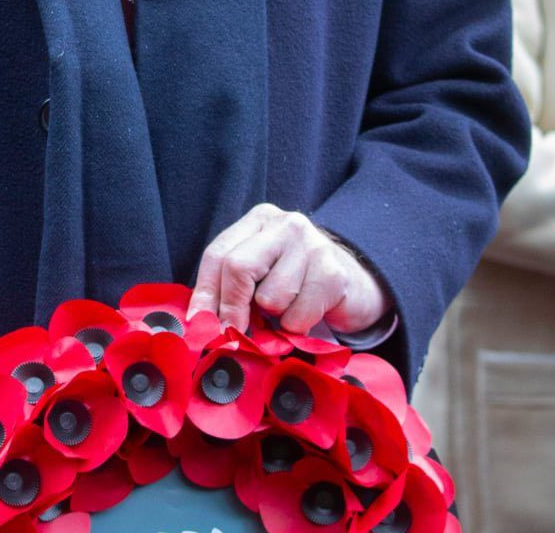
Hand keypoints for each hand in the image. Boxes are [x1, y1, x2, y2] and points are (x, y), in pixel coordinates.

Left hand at [188, 203, 390, 336]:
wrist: (355, 282)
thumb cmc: (298, 280)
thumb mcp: (262, 273)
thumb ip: (231, 287)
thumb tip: (199, 322)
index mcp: (258, 220)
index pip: (218, 254)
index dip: (205, 293)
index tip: (199, 324)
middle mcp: (284, 224)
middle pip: (238, 268)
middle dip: (232, 309)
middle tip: (235, 333)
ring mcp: (311, 244)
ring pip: (269, 297)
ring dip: (274, 318)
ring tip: (289, 308)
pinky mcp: (332, 272)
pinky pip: (297, 316)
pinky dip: (297, 326)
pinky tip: (309, 312)